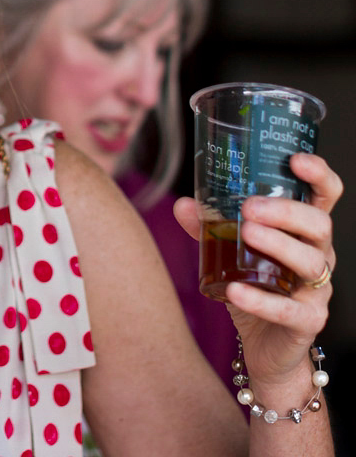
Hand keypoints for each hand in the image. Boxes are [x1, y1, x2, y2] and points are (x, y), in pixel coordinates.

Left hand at [173, 153, 341, 384]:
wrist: (265, 348)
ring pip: (311, 263)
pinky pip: (290, 310)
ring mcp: (316, 291)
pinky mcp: (307, 322)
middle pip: (319, 226)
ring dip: (278, 245)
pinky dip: (261, 300)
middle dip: (287, 212)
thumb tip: (183, 204)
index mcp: (303, 234)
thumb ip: (209, 229)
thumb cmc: (255, 289)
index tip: (295, 159)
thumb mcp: (230, 255)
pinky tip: (236, 291)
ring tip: (246, 234)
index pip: (324, 199)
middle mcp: (318, 257)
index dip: (319, 176)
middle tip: (249, 208)